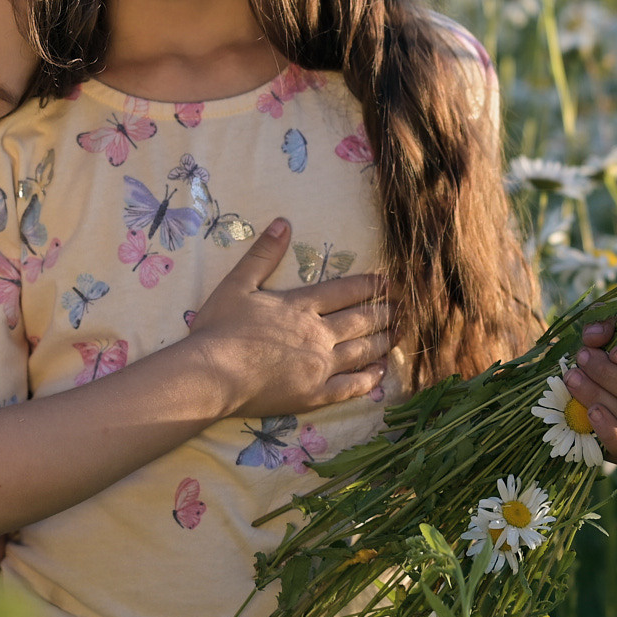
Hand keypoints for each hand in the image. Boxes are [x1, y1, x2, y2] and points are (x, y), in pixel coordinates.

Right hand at [189, 219, 389, 415]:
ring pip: (362, 351)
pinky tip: (381, 372)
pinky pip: (351, 386)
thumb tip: (284, 222)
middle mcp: (318, 333)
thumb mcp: (237, 283)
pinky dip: (370, 378)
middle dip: (385, 312)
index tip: (390, 282)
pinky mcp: (314, 394)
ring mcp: (320, 366)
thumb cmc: (219, 329)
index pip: (345, 291)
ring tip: (401, 332)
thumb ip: (263, 254)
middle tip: (404, 307)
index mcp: (301, 305)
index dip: (370, 285)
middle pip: (361, 320)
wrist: (211, 375)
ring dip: (384, 340)